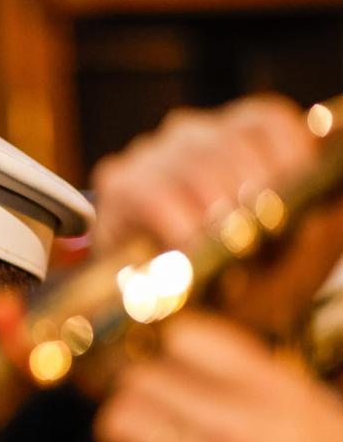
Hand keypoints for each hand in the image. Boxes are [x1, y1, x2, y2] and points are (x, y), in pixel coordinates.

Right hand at [90, 94, 342, 332]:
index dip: (289, 157)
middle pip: (231, 143)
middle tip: (265, 245)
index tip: (296, 206)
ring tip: (232, 257)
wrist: (180, 321)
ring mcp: (151, 154)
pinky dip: (182, 228)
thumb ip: (327, 207)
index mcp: (239, 135)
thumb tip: (335, 179)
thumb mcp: (302, 244)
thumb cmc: (245, 279)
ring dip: (220, 217)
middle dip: (255, 198)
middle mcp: (193, 133)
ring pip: (195, 166)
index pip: (268, 120)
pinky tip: (194, 255)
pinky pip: (154, 195)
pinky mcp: (119, 183)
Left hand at [95, 312, 342, 441]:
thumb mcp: (325, 429)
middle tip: (149, 412)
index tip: (168, 368)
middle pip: (140, 378)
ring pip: (121, 424)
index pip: (189, 337)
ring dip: (126, 435)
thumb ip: (263, 392)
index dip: (167, 350)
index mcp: (289, 400)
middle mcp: (253, 435)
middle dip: (136, 393)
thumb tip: (189, 359)